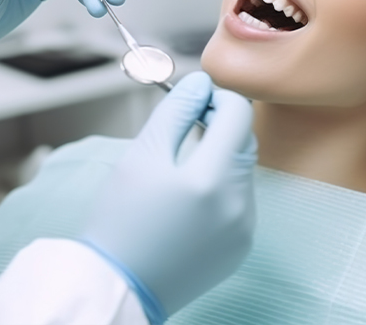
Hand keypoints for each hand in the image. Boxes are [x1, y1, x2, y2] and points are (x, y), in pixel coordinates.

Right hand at [82, 72, 256, 321]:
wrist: (120, 284)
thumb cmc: (122, 219)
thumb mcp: (142, 154)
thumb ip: (176, 110)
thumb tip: (201, 82)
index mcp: (213, 179)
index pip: (238, 112)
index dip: (217, 97)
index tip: (194, 102)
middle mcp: (239, 204)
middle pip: (244, 139)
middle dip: (219, 124)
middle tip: (186, 129)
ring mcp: (244, 228)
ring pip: (243, 168)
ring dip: (220, 155)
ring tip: (182, 169)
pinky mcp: (241, 245)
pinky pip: (241, 198)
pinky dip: (222, 185)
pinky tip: (191, 199)